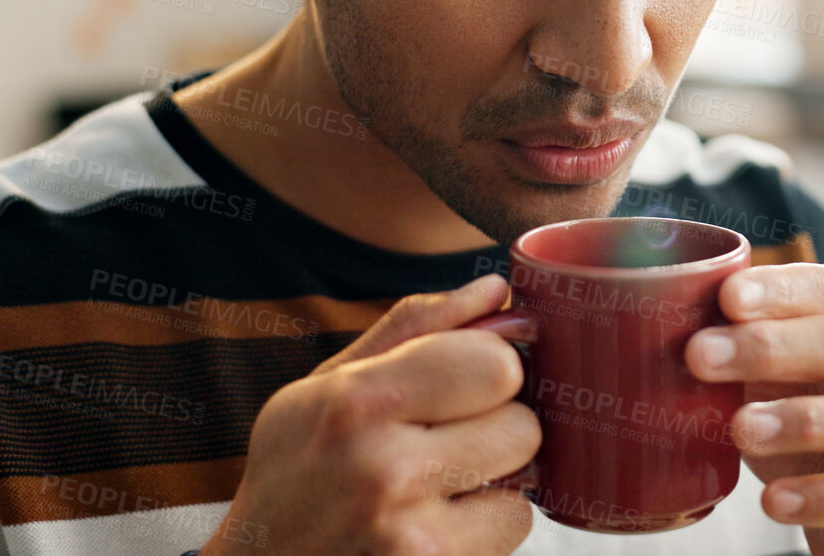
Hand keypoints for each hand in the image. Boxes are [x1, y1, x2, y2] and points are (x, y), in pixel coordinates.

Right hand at [198, 275, 539, 555]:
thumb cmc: (297, 465)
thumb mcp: (329, 381)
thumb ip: (418, 326)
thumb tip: (497, 291)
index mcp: (358, 402)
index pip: (495, 365)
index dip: (490, 367)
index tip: (464, 379)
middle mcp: (385, 470)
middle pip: (522, 424)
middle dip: (495, 423)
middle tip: (444, 436)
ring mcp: (412, 536)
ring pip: (526, 478)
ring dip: (497, 475)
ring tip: (438, 479)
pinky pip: (513, 528)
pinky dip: (488, 521)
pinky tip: (437, 518)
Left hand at [685, 264, 823, 554]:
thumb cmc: (811, 428)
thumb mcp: (776, 381)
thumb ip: (738, 350)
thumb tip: (656, 322)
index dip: (779, 291)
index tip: (726, 296)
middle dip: (768, 347)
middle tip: (700, 356)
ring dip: (800, 418)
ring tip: (740, 428)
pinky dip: (823, 496)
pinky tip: (774, 500)